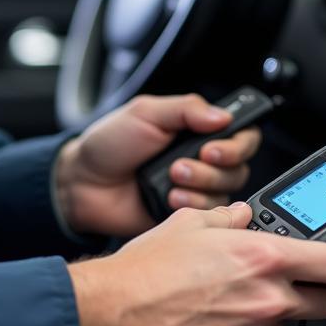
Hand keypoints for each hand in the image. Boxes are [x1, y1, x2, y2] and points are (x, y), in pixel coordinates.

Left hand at [54, 93, 261, 237]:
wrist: (84, 183)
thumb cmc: (111, 144)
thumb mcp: (145, 113)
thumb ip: (186, 109)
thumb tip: (223, 116)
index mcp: (196, 130)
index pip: (241, 135)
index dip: (236, 144)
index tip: (212, 148)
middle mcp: (202, 159)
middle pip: (239, 167)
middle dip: (212, 167)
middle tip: (181, 164)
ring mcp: (196, 188)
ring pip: (227, 192)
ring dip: (200, 185)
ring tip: (170, 179)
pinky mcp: (187, 216)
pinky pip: (210, 216)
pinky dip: (192, 206)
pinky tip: (168, 199)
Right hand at [67, 201, 325, 325]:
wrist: (112, 316)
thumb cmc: (144, 269)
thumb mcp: (188, 223)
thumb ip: (227, 218)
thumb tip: (242, 216)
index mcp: (262, 257)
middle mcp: (267, 300)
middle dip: (311, 294)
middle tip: (279, 284)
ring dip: (264, 317)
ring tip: (221, 304)